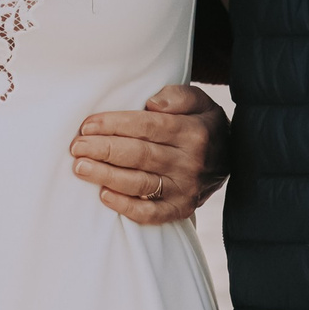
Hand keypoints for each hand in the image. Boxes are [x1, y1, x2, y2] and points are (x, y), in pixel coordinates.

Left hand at [69, 83, 227, 224]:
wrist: (232, 158)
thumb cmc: (203, 124)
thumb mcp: (199, 101)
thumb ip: (178, 95)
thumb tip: (153, 104)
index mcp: (193, 131)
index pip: (147, 126)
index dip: (115, 125)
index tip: (87, 125)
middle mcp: (190, 161)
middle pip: (140, 155)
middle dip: (104, 150)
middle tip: (76, 147)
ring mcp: (186, 188)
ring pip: (140, 184)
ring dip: (107, 176)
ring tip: (81, 168)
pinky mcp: (181, 209)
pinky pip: (151, 213)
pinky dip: (127, 207)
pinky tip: (104, 196)